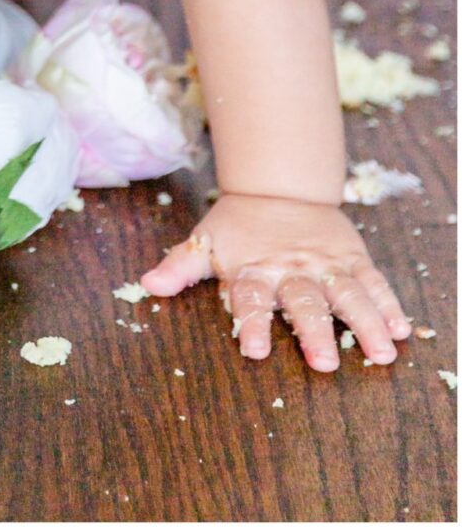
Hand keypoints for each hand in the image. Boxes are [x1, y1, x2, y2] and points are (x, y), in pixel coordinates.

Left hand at [140, 191, 412, 370]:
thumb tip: (146, 284)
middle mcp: (291, 268)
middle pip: (303, 300)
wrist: (279, 185)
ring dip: (365, 322)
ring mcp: (324, 262)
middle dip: (313, 330)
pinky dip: (387, 303)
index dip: (253, 323)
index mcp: (254, 268)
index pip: (250, 298)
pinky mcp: (351, 256)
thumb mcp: (207, 242)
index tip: (256, 351)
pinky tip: (400, 328)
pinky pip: (372, 280)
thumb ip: (180, 267)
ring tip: (381, 351)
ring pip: (346, 292)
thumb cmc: (239, 226)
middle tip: (324, 363)